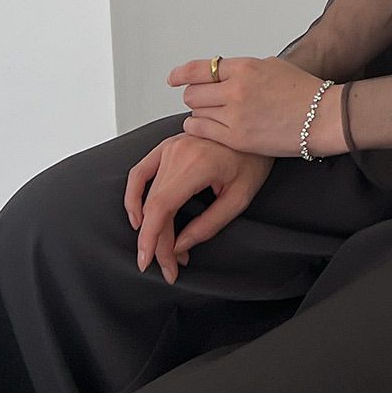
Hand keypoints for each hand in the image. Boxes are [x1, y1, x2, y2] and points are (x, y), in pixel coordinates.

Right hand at [124, 132, 270, 282]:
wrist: (256, 126)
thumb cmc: (254, 159)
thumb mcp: (239, 198)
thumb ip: (208, 225)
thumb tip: (180, 245)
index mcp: (196, 164)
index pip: (161, 208)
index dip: (152, 240)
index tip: (152, 263)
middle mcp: (177, 152)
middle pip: (154, 206)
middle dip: (157, 242)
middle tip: (169, 266)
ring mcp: (170, 146)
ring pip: (146, 194)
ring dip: (148, 226)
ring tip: (158, 248)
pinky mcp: (167, 146)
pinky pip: (140, 172)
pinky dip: (135, 196)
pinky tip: (138, 217)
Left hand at [168, 56, 341, 157]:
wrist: (323, 117)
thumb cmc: (303, 92)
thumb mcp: (272, 66)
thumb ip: (244, 69)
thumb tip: (222, 73)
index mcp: (244, 67)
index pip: (200, 69)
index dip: (181, 74)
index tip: (173, 78)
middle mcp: (236, 89)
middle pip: (193, 92)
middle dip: (194, 96)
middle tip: (202, 101)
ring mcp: (235, 115)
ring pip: (195, 112)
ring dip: (199, 113)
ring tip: (212, 116)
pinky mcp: (236, 138)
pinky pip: (201, 130)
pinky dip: (200, 128)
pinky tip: (208, 128)